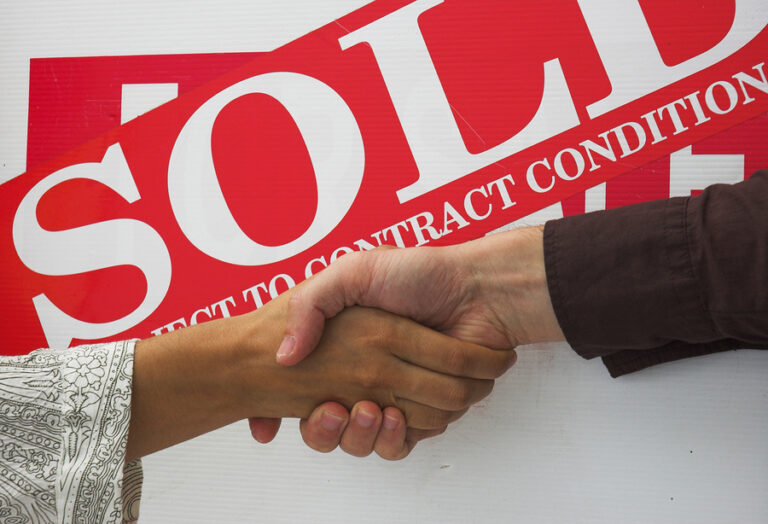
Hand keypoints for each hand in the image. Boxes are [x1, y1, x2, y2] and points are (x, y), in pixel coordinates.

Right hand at [240, 291, 513, 436]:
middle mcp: (367, 373)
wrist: (476, 289)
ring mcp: (396, 395)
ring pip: (364, 439)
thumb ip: (310, 306)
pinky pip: (402, 443)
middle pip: (331, 424)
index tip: (306, 401)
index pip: (304, 390)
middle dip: (328, 428)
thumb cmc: (418, 274)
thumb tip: (283, 357)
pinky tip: (394, 417)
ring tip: (369, 410)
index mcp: (347, 346)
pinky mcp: (425, 412)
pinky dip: (396, 438)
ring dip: (362, 434)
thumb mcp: (351, 272)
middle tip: (335, 408)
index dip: (291, 407)